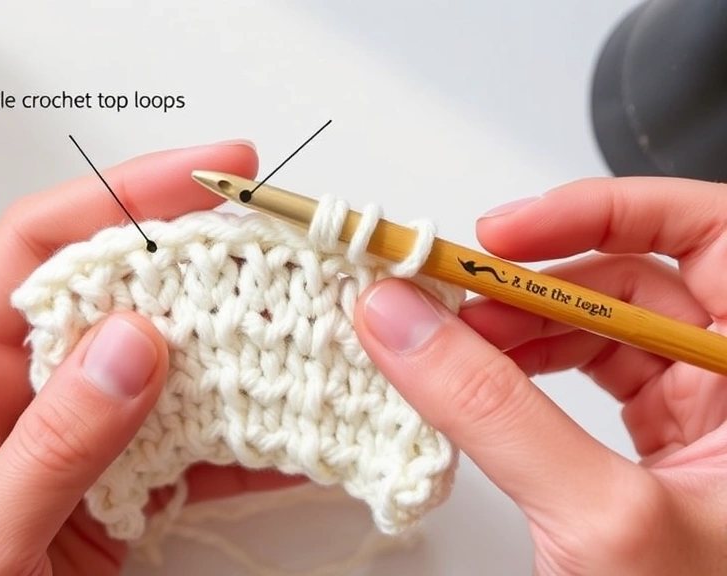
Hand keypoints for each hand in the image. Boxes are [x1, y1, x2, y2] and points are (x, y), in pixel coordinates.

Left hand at [0, 141, 297, 575]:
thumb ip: (46, 450)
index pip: (37, 253)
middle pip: (119, 293)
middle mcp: (25, 395)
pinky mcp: (121, 489)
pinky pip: (195, 445)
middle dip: (202, 264)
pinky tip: (299, 429)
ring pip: (171, 364)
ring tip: (309, 333)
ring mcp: (80, 439)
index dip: (120, 197)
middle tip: (284, 253)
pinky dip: (252, 436)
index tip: (207, 176)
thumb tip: (130, 344)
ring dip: (240, 347)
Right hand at [353, 177, 726, 573]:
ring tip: (444, 345)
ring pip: (602, 325)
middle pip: (637, 275)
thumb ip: (493, 411)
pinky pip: (586, 376)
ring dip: (515, 326)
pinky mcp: (658, 449)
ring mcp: (704, 418)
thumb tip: (404, 323)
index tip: (507, 234)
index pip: (711, 232)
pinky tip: (474, 382)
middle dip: (532, 281)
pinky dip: (522, 370)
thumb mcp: (598, 520)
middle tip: (447, 292)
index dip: (607, 208)